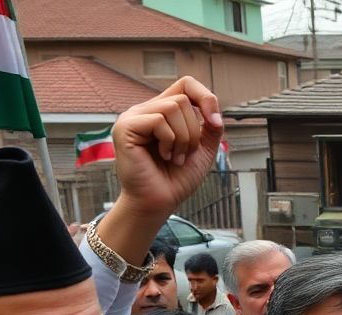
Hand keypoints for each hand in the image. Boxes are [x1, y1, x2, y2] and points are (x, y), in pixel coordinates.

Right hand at [96, 76, 223, 263]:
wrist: (159, 202)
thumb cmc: (177, 179)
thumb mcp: (203, 150)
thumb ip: (211, 128)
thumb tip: (215, 112)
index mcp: (163, 112)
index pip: (186, 84)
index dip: (205, 97)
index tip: (215, 124)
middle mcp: (146, 110)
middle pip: (183, 99)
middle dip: (193, 131)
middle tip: (183, 154)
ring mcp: (134, 117)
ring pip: (173, 107)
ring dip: (183, 138)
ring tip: (174, 157)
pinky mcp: (126, 127)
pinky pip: (159, 120)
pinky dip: (170, 141)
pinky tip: (163, 156)